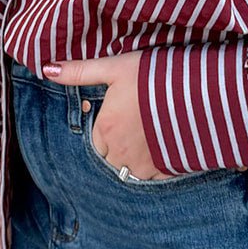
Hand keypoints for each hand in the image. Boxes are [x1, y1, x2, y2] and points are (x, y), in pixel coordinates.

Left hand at [42, 53, 174, 179]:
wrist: (200, 92)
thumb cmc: (154, 76)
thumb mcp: (115, 67)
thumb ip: (80, 72)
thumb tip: (47, 69)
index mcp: (106, 129)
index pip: (95, 143)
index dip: (105, 132)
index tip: (118, 120)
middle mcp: (121, 153)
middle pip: (109, 161)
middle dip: (116, 150)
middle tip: (133, 130)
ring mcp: (145, 166)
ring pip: (130, 173)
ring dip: (134, 162)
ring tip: (147, 142)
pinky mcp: (168, 171)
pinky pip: (154, 181)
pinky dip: (155, 171)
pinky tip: (163, 152)